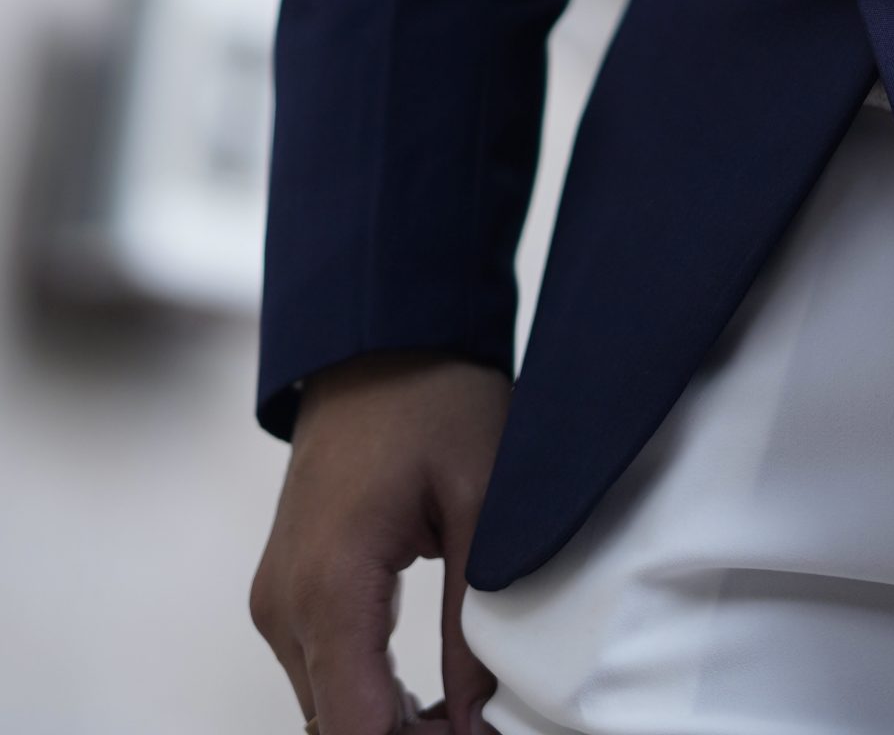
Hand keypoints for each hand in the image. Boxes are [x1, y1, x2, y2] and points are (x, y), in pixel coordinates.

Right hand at [250, 353, 511, 734]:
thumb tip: (476, 719)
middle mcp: (284, 605)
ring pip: (324, 708)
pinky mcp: (283, 588)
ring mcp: (275, 598)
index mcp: (329, 586)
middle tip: (479, 727)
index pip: (356, 730)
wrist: (377, 335)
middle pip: (335, 728)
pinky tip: (427, 696)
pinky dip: (367, 696)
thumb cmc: (436, 400)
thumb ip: (473, 620)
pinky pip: (319, 671)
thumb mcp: (481, 501)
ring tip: (464, 718)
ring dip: (387, 727)